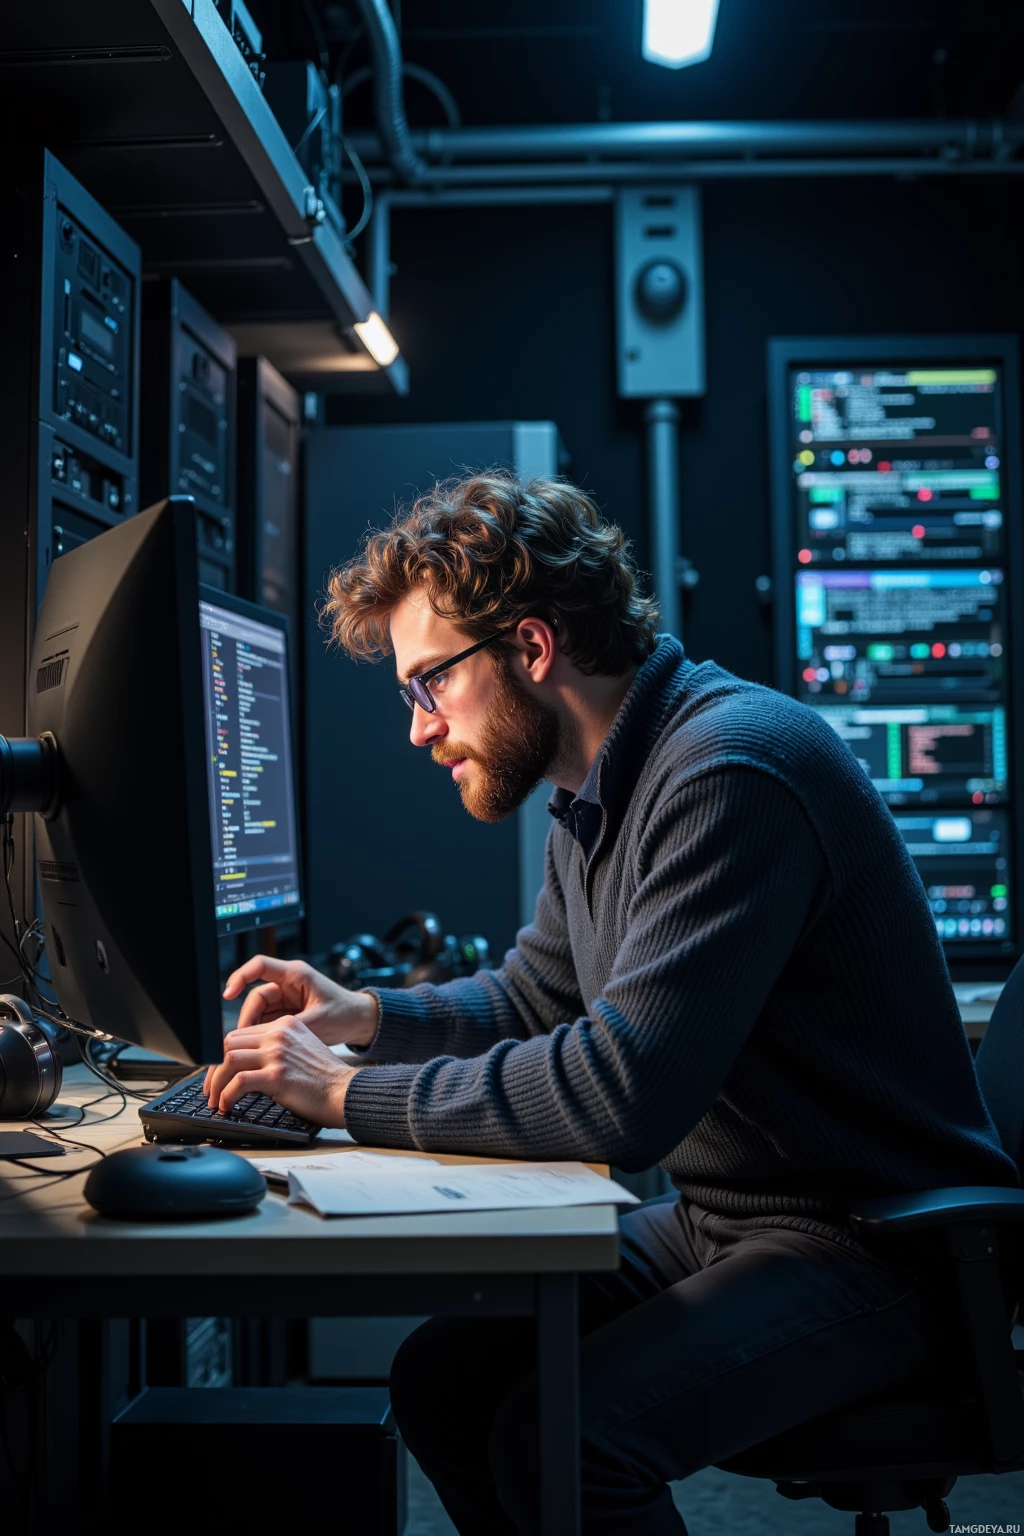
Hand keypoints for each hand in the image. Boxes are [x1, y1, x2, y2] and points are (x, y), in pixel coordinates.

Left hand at [203, 1016, 358, 1127]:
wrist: (346, 1091)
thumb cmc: (326, 1078)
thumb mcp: (301, 1050)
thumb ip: (277, 1048)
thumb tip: (246, 1065)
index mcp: (285, 1024)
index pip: (241, 1034)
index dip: (222, 1055)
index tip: (218, 1074)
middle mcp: (279, 1033)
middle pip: (229, 1044)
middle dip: (214, 1069)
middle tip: (211, 1090)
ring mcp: (278, 1053)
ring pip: (228, 1060)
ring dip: (216, 1083)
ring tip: (216, 1100)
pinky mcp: (277, 1074)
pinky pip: (239, 1082)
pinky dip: (227, 1096)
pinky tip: (228, 1106)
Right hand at [220, 955, 378, 1047]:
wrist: (361, 1021)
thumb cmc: (345, 1014)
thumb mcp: (317, 1022)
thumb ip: (289, 1027)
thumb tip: (263, 1038)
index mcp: (295, 975)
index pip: (259, 966)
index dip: (240, 976)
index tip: (228, 993)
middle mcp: (288, 983)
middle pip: (256, 996)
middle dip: (247, 1017)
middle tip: (241, 1039)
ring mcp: (287, 997)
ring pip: (259, 1010)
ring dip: (253, 1027)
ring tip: (250, 1047)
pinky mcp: (288, 1011)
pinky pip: (267, 1019)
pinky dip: (262, 1032)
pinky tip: (260, 1046)